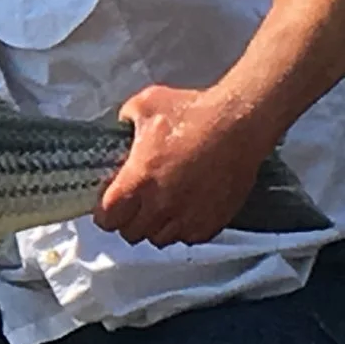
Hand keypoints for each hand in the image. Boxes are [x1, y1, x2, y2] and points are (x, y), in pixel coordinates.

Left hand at [95, 83, 272, 247]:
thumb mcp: (146, 104)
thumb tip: (123, 123)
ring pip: (160, 239)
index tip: (110, 204)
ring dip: (155, 227)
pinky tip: (184, 212)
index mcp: (138, 180)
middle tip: (134, 206)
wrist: (239, 123)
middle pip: (131, 233)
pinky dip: (184, 230)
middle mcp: (161, 204)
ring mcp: (188, 215)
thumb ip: (126, 118)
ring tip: (160, 209)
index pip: (108, 218)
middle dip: (128, 221)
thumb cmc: (195, 112)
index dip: (105, 214)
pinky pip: (190, 238)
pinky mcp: (213, 220)